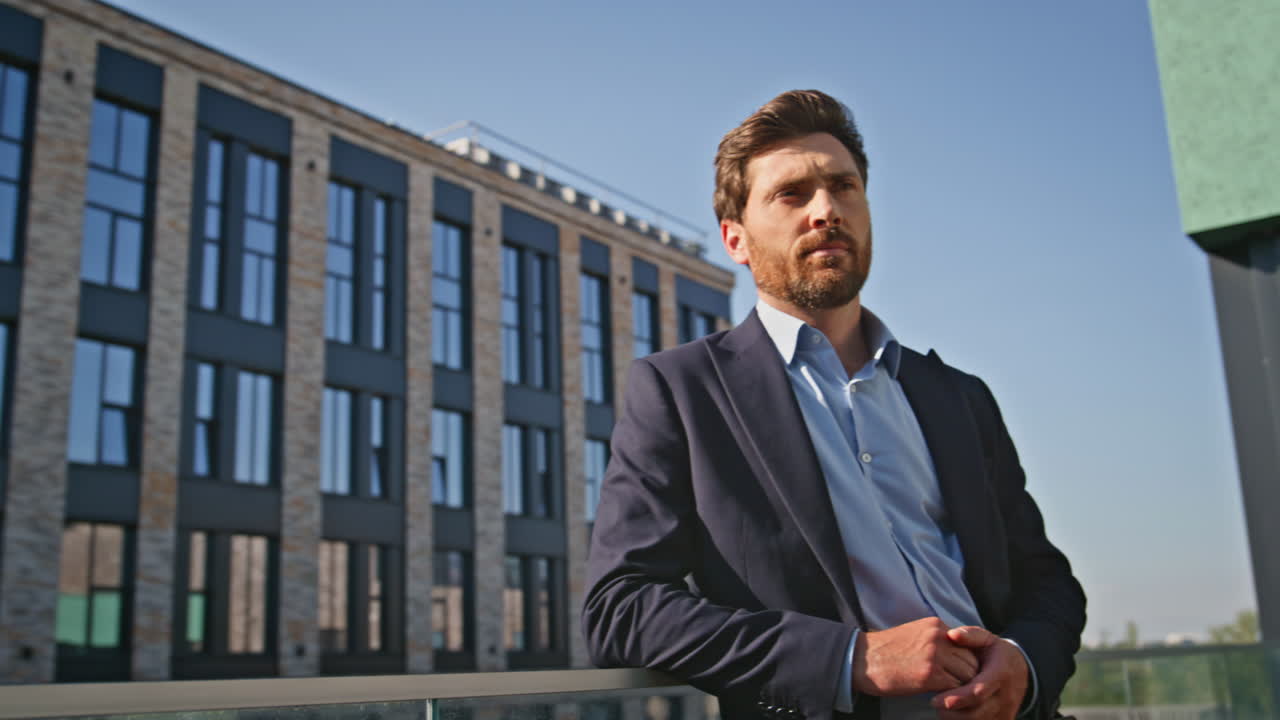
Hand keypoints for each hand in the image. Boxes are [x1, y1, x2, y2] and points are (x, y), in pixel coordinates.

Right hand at [851, 617, 979, 696]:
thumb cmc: (886, 651)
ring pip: (968, 674)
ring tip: (951, 694)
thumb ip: (937, 640)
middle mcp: (938, 636)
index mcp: (935, 625)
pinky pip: (956, 687)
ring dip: (962, 686)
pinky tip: (942, 698)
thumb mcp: (914, 634)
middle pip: (971, 659)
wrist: (862, 660)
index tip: (958, 672)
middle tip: (958, 687)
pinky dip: (953, 695)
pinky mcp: (930, 675)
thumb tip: (956, 655)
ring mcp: (935, 655)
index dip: (964, 661)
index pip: (967, 644)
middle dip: (967, 675)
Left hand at [931, 626, 1028, 719]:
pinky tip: (953, 715)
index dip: (957, 698)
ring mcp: (1006, 710)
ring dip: (957, 719)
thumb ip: (970, 635)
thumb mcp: (987, 638)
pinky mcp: (1005, 719)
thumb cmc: (996, 652)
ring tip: (940, 710)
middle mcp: (1006, 696)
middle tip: (933, 704)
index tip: (935, 700)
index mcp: (1001, 673)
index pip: (978, 691)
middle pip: (977, 712)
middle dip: (952, 713)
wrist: (1021, 668)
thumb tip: (952, 634)